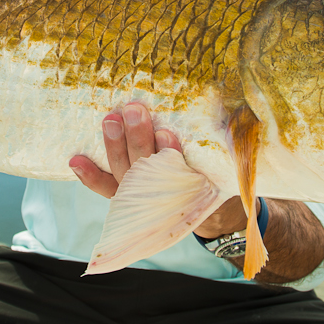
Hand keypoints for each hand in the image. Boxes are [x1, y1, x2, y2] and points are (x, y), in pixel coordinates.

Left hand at [69, 101, 246, 238]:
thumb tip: (248, 110)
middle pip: (148, 168)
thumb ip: (234, 146)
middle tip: (135, 111)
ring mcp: (143, 196)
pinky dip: (90, 176)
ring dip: (116, 147)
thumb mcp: (232, 165)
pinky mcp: (126, 196)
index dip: (170, 154)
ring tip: (110, 120)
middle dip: (140, 139)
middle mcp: (166, 194)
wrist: (213, 214)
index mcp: (194, 186)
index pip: (179, 171)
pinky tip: (75, 161)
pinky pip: (106, 189)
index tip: (168, 134)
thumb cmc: (220, 176)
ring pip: (125, 173)